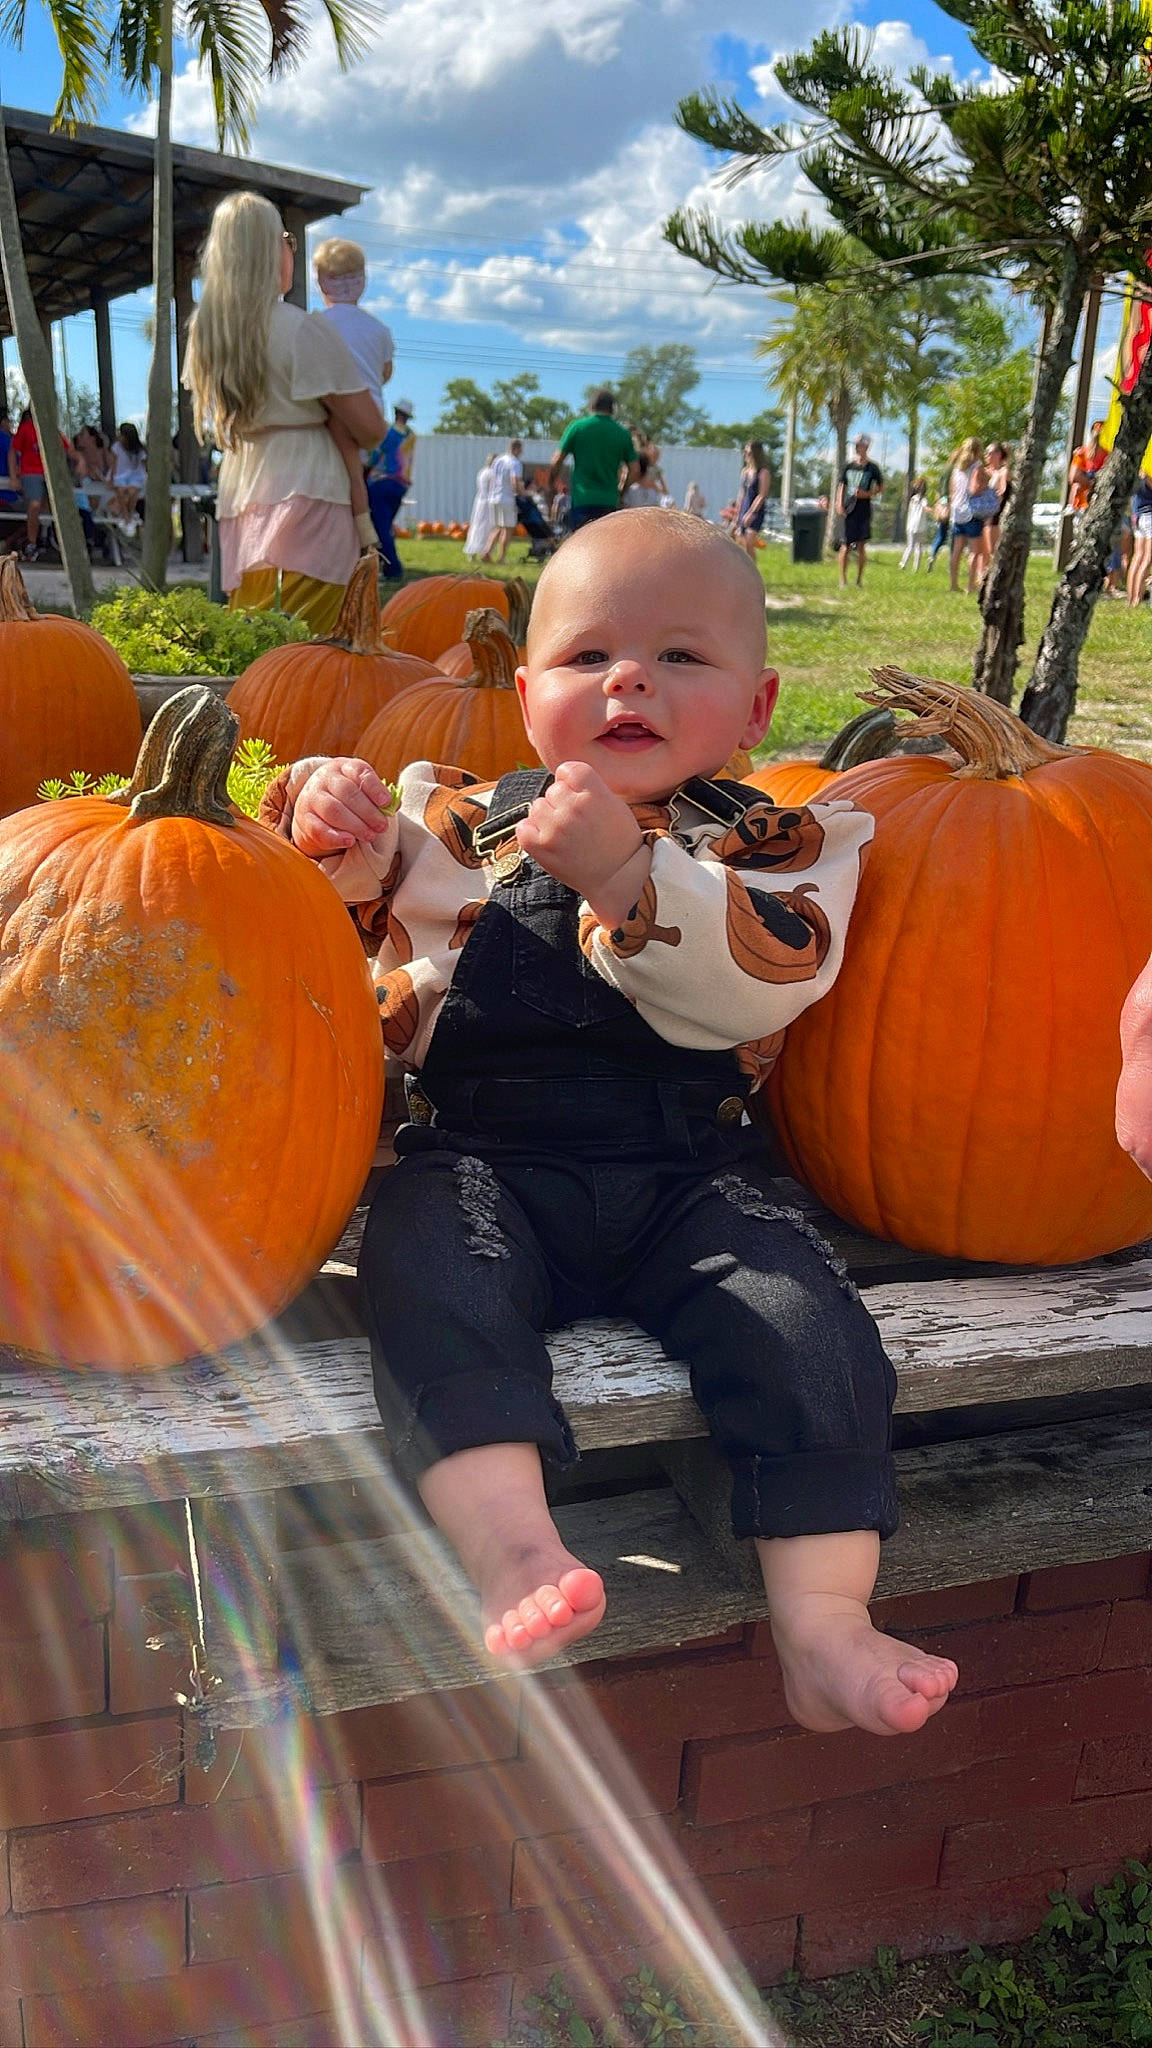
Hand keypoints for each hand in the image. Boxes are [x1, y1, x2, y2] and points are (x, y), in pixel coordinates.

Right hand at [291, 756, 393, 856]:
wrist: (315, 812)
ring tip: (370, 836)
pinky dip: (335, 837)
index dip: (374, 787)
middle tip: (382, 826)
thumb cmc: (347, 801)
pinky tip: (350, 842)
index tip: (386, 803)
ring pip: (334, 810)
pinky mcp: (303, 818)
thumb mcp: (362, 793)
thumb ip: (378, 798)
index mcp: (343, 767)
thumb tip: (394, 805)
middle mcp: (324, 778)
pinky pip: (319, 828)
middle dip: (368, 811)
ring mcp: (311, 797)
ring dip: (355, 825)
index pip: (359, 771)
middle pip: (347, 793)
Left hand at [516, 761, 647, 914]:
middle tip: (575, 821)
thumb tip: (564, 780)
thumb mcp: (615, 805)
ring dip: (547, 816)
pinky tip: (546, 838)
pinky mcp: (541, 847)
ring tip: (563, 832)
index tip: (574, 791)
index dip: (569, 780)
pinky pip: (523, 827)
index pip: (568, 770)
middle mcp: (573, 808)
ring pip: (537, 806)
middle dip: (562, 802)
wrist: (617, 878)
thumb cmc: (619, 843)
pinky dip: (531, 831)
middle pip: (553, 789)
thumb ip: (590, 789)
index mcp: (594, 794)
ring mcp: (555, 828)